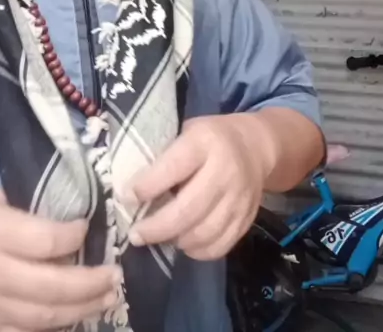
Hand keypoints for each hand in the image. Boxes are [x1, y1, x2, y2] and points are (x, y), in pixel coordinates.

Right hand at [0, 190, 121, 331]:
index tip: (90, 228)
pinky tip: (79, 314)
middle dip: (91, 283)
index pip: (46, 241)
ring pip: (45, 316)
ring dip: (83, 308)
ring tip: (108, 297)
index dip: (76, 237)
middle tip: (115, 275)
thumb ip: (37, 212)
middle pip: (51, 286)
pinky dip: (58, 327)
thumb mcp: (1, 199)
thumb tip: (84, 219)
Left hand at [128, 114, 273, 260]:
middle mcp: (224, 170)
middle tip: (135, 235)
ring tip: (157, 239)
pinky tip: (182, 243)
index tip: (126, 197)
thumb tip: (132, 188)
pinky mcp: (247, 219)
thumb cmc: (209, 137)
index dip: (147, 186)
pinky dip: (197, 251)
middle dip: (156, 227)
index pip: (172, 168)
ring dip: (175, 241)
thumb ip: (166, 155)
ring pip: (203, 233)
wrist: (255, 146)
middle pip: (188, 209)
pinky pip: (220, 245)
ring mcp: (239, 198)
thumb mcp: (187, 131)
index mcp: (204, 142)